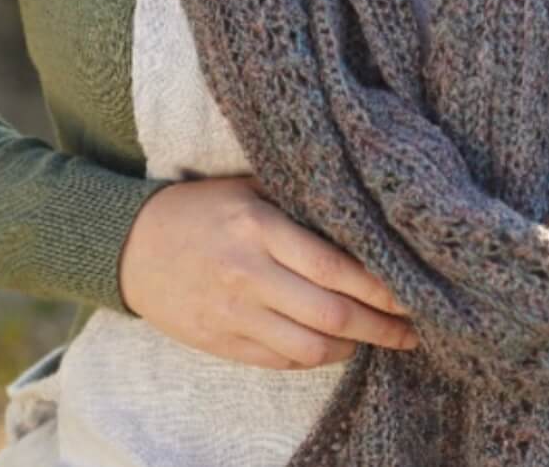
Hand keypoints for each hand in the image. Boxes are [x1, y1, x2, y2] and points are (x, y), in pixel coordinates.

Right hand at [117, 175, 417, 369]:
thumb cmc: (204, 207)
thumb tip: (365, 213)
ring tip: (381, 338)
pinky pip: (281, 361)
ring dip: (353, 346)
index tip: (413, 288)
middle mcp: (248, 274)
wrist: (132, 246)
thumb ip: (300, 202)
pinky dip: (316, 358)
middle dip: (381, 324)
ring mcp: (234, 314)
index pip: (333, 264)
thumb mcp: (251, 187)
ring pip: (309, 347)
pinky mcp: (222, 343)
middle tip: (416, 326)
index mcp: (260, 228)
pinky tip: (338, 346)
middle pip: (329, 312)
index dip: (379, 284)